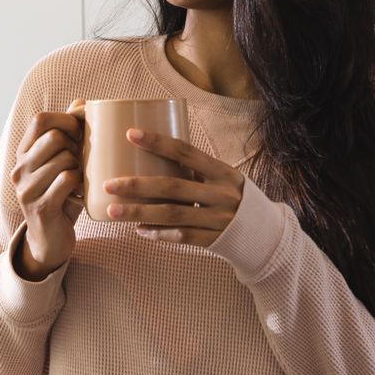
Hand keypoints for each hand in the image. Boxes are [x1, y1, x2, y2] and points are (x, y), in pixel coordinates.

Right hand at [10, 100, 84, 276]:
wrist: (50, 241)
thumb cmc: (61, 196)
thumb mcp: (62, 163)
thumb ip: (68, 133)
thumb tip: (82, 103)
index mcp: (24, 154)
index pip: (41, 119)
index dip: (66, 119)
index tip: (82, 131)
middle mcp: (19, 169)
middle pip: (55, 137)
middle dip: (77, 146)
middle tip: (83, 161)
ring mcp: (27, 189)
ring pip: (64, 158)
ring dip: (80, 167)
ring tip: (81, 179)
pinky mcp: (40, 207)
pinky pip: (68, 180)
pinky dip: (81, 184)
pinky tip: (81, 193)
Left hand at [103, 128, 243, 247]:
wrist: (266, 234)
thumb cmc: (235, 199)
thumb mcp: (224, 179)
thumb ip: (196, 171)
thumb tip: (152, 156)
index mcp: (222, 172)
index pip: (186, 152)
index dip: (157, 142)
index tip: (130, 134)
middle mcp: (220, 194)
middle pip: (172, 187)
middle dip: (137, 185)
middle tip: (108, 184)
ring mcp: (217, 219)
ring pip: (171, 215)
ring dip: (139, 212)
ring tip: (112, 210)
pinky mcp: (212, 240)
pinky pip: (180, 237)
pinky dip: (158, 234)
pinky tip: (138, 230)